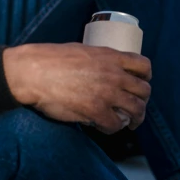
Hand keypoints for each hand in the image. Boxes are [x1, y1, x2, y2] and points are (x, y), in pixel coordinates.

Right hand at [3, 43, 151, 133]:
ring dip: (135, 118)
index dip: (146, 76)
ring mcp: (107, 93)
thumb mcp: (81, 51)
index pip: (143, 65)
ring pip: (136, 109)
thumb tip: (99, 71)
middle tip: (135, 108)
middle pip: (144, 90)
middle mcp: (114, 74)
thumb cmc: (50, 60)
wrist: (33, 72)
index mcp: (110, 56)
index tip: (141, 83)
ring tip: (130, 123)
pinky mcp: (96, 111)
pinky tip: (106, 127)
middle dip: (142, 101)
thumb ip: (96, 61)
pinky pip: (115, 125)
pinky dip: (113, 128)